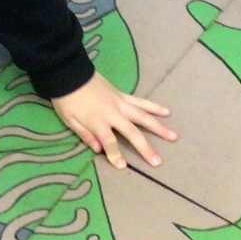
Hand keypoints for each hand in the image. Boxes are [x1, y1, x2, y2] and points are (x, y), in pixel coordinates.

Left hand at [51, 72, 175, 169]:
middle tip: (158, 161)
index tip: (122, 166)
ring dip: (159, 127)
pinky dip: (154, 107)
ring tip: (173, 136)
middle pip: (132, 132)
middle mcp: (113, 113)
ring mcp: (120, 103)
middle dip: (145, 148)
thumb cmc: (67, 99)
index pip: (108, 141)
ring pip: (143, 116)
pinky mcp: (123, 95)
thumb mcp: (69, 120)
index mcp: (97, 121)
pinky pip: (141, 102)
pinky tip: (166, 111)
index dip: (115, 154)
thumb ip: (84, 134)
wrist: (70, 73)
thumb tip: (98, 149)